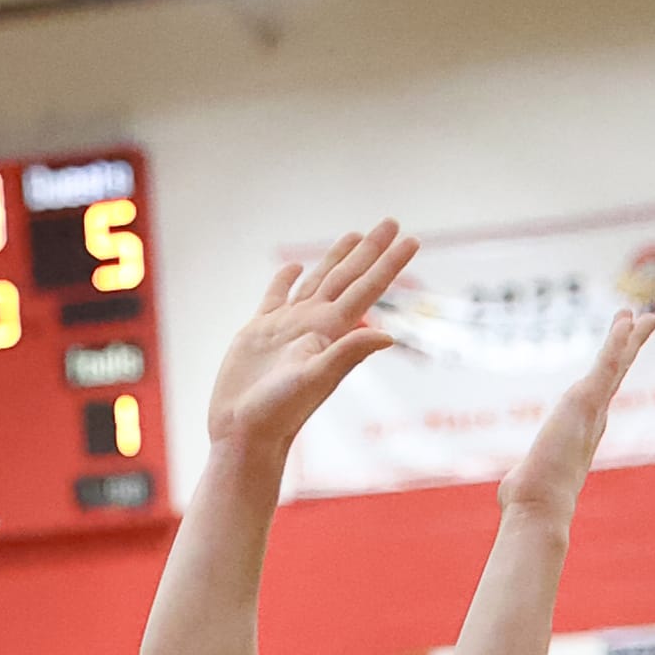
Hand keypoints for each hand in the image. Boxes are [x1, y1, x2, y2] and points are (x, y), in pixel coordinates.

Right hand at [205, 223, 417, 453]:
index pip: (367, 288)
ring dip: (336, 258)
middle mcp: (313, 324)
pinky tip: (295, 266)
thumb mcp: (314, 379)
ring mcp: (287, 326)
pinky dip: (285, 279)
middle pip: (348, 277)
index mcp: (330, 331)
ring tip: (354, 235)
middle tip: (391, 221)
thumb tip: (387, 337)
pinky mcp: (259, 332)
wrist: (242, 432)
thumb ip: (347, 354)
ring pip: (317, 281)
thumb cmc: (278, 412)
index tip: (412, 239)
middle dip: (370, 250)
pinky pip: (277, 296)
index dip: (389, 263)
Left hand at [498, 306, 652, 531]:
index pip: (601, 394)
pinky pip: (606, 364)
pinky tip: (626, 322)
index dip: (612, 371)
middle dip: (629, 348)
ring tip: (643, 316)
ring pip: (616, 366)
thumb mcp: (529, 479)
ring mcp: (593, 409)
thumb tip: (513, 491)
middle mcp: (594, 420)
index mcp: (584, 433)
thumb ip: (527, 475)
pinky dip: (617, 342)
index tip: (618, 354)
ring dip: (629, 338)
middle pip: (616, 376)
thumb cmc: (531, 501)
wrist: (540, 506)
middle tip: (644, 323)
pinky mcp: (585, 401)